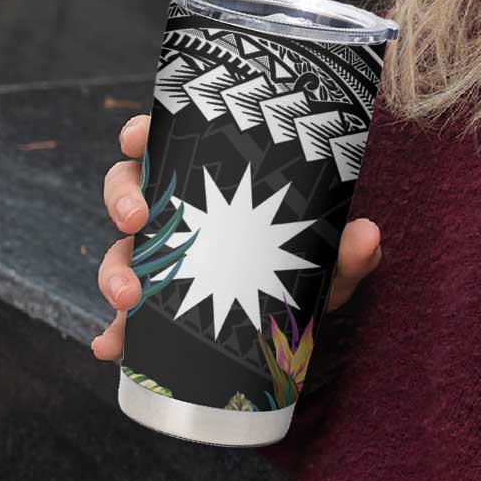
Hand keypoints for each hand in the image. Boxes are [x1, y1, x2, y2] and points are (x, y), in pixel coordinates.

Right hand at [90, 114, 382, 359]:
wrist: (302, 325)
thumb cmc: (309, 269)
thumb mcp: (329, 260)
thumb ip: (348, 250)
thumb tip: (368, 235)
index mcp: (211, 183)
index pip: (167, 145)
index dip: (140, 134)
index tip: (136, 136)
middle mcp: (180, 216)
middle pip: (129, 192)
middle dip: (122, 201)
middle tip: (136, 219)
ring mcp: (165, 261)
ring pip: (121, 252)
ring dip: (113, 271)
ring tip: (127, 297)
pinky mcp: (158, 309)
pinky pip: (126, 318)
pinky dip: (114, 333)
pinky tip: (111, 347)